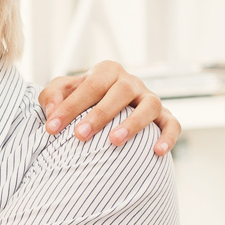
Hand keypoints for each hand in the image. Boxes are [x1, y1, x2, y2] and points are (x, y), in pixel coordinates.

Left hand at [38, 60, 180, 154]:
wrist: (106, 108)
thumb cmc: (82, 100)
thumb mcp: (62, 93)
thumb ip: (52, 96)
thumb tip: (52, 111)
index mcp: (107, 72)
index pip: (90, 86)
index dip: (70, 107)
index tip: (52, 128)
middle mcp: (131, 82)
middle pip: (120, 92)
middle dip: (99, 115)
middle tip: (80, 135)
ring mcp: (149, 98)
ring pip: (150, 105)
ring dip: (134, 123)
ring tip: (115, 141)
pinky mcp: (164, 116)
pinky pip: (172, 124)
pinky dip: (167, 137)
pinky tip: (156, 152)